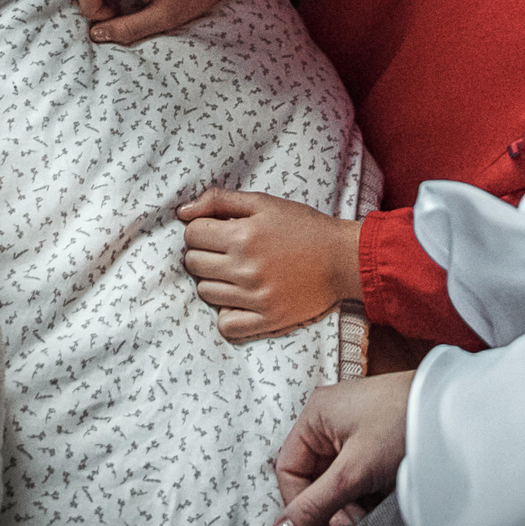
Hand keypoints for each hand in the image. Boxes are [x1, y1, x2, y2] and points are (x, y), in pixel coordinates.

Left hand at [178, 189, 362, 340]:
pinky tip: (239, 299)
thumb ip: (219, 200)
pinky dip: (226, 313)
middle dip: (204, 253)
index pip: (191, 235)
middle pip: (193, 264)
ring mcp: (256, 298)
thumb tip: (181, 211)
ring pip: (205, 293)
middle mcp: (246, 268)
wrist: (343, 258)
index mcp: (243, 236)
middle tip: (225, 250)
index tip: (216, 230)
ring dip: (213, 281)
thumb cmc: (303, 226)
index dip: (200, 229)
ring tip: (235, 272)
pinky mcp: (268, 320)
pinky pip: (226, 324)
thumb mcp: (263, 202)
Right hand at [266, 374, 412, 525]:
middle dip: (328, 507)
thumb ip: (314, 505)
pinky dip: (365, 493)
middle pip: (312, 478)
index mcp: (315, 414)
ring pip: (335, 481)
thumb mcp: (354, 471)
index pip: (288, 470)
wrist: (461, 411)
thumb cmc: (406, 421)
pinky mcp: (376, 441)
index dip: (300, 505)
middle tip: (350, 525)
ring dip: (348, 504)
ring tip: (370, 512)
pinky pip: (357, 476)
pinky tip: (381, 500)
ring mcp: (354, 429)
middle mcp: (330, 419)